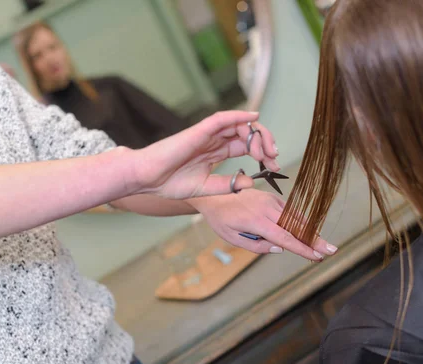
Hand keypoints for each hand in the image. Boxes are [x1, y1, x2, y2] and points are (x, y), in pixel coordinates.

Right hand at [132, 111, 278, 199]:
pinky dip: (239, 115)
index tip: (274, 166)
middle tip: (274, 158)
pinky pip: (222, 118)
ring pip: (239, 125)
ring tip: (265, 151)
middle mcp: (214, 140)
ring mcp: (207, 134)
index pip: (246, 146)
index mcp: (216, 152)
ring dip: (257, 134)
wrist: (147, 179)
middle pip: (247, 133)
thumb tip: (252, 182)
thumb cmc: (170, 183)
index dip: (263, 153)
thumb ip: (228, 185)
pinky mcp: (199, 130)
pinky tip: (254, 118)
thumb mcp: (207, 189)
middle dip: (265, 143)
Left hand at [190, 189, 337, 260]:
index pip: (285, 238)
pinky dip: (300, 222)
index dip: (302, 248)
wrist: (213, 193)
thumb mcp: (233, 238)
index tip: (317, 256)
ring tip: (322, 244)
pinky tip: (307, 231)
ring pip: (296, 218)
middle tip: (331, 250)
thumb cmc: (221, 219)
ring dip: (310, 231)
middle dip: (315, 240)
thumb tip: (280, 249)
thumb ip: (257, 246)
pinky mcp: (271, 197)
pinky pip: (289, 211)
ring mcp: (271, 200)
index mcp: (257, 221)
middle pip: (296, 227)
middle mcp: (267, 209)